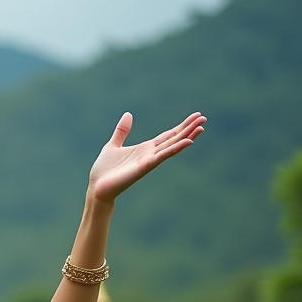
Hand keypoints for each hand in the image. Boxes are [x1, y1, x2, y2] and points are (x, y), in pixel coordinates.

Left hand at [89, 112, 205, 202]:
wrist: (96, 187)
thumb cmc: (104, 170)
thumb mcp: (113, 145)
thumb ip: (122, 131)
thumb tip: (128, 114)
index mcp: (145, 148)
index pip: (168, 135)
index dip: (181, 126)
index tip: (195, 116)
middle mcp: (150, 154)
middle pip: (174, 139)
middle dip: (189, 129)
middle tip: (204, 118)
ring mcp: (149, 160)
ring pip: (172, 146)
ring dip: (187, 137)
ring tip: (201, 128)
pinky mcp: (144, 167)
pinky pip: (162, 156)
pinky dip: (175, 149)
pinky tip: (187, 142)